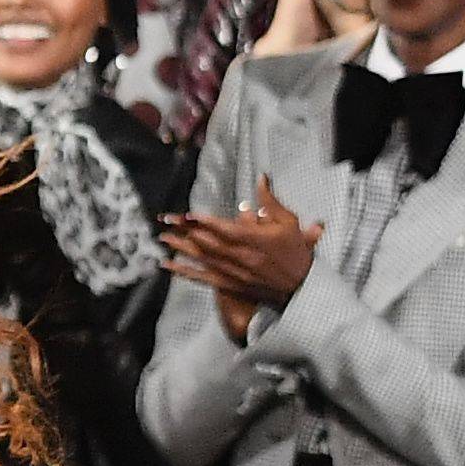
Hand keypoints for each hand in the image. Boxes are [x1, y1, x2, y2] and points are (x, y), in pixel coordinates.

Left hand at [160, 178, 321, 324]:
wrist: (302, 286)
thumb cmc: (296, 252)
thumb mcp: (290, 222)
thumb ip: (271, 201)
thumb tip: (261, 178)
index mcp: (256, 240)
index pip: (226, 230)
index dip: (206, 222)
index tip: (189, 215)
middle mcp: (242, 257)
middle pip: (208, 242)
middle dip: (185, 230)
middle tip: (166, 219)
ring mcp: (234, 272)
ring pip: (202, 258)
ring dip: (180, 247)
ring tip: (162, 237)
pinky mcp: (229, 284)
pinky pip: (202, 277)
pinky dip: (183, 271)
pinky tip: (168, 265)